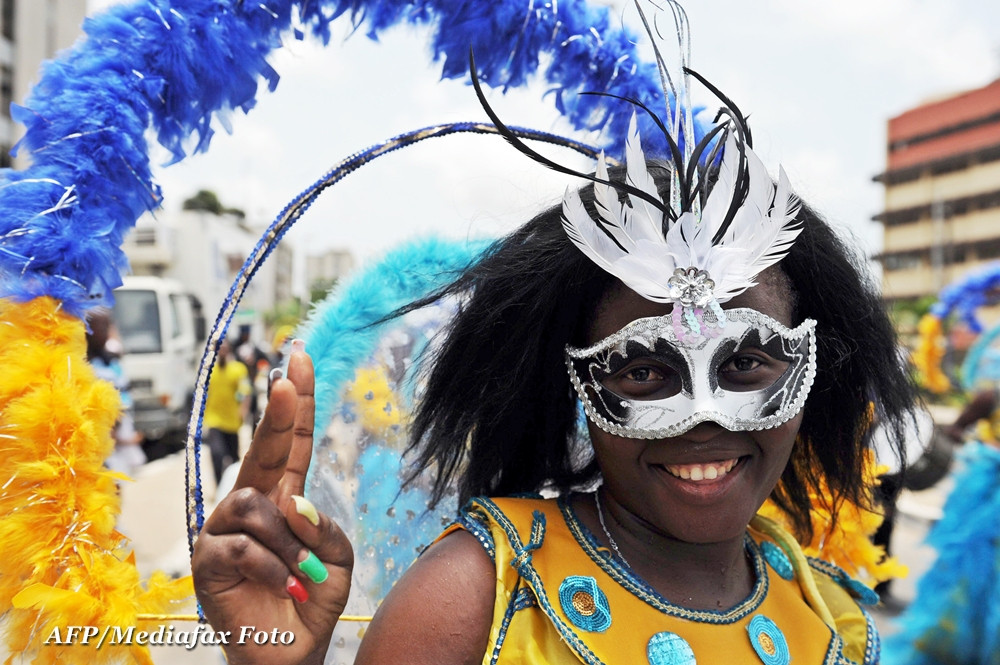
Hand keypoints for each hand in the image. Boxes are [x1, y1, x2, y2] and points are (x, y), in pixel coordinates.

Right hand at [192, 348, 352, 664]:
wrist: (290, 653)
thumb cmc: (310, 601)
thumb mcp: (336, 559)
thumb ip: (323, 525)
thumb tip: (291, 502)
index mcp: (284, 499)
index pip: (291, 444)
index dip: (296, 404)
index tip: (299, 359)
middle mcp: (250, 506)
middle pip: (262, 450)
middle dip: (278, 414)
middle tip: (287, 380)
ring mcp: (224, 530)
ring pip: (257, 507)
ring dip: (290, 545)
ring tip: (303, 578)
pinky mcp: (206, 560)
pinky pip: (242, 546)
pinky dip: (272, 569)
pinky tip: (283, 589)